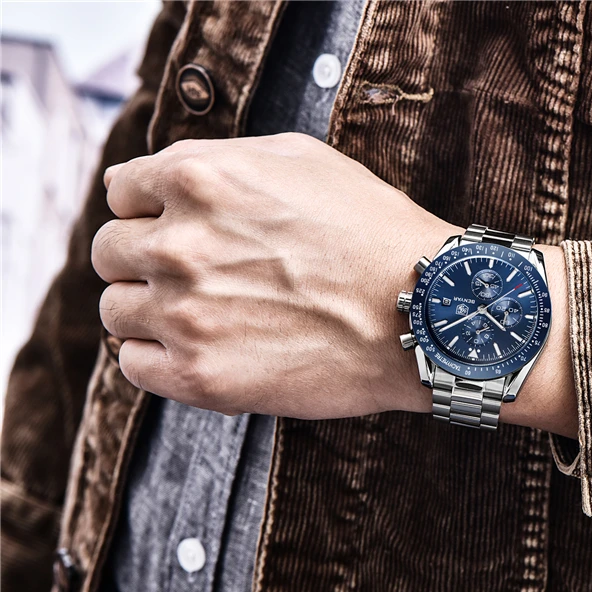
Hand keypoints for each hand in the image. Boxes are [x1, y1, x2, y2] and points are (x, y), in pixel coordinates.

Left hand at [93, 133, 451, 418]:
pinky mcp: (200, 375)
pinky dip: (156, 357)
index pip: (121, 191)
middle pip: (109, 251)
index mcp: (198, 179)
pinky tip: (199, 348)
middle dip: (143, 258)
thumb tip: (145, 178)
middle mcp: (179, 243)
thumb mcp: (301, 159)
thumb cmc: (372, 232)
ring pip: (116, 310)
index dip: (148, 208)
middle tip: (194, 274)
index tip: (174, 226)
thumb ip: (216, 159)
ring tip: (203, 314)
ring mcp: (185, 313)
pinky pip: (134, 365)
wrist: (424, 311)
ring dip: (149, 309)